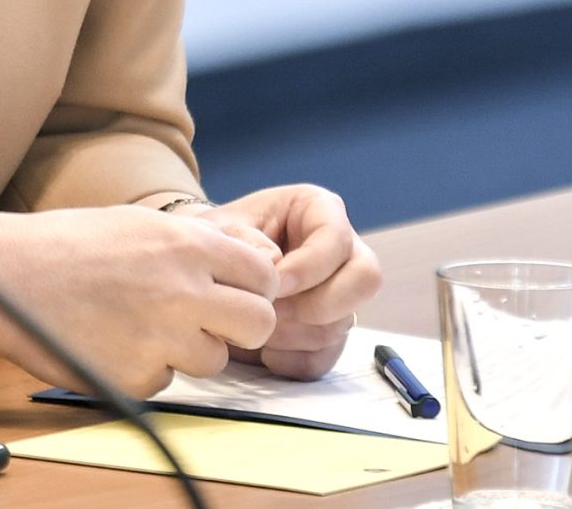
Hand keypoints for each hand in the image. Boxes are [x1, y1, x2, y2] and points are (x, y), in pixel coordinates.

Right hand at [0, 206, 278, 397]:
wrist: (6, 277)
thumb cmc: (72, 245)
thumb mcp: (142, 223)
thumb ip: (206, 242)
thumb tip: (265, 258)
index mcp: (186, 244)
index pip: (266, 276)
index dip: (254, 288)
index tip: (233, 292)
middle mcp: (181, 290)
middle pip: (259, 324)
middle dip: (240, 327)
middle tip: (210, 321)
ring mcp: (159, 338)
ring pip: (214, 359)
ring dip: (190, 349)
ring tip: (144, 325)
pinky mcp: (134, 378)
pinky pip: (166, 381)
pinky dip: (147, 369)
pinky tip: (113, 342)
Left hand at [200, 185, 380, 377]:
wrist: (206, 273)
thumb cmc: (217, 242)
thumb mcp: (220, 229)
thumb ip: (244, 240)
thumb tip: (275, 265)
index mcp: (320, 211)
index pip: (337, 239)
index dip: (309, 267)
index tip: (274, 284)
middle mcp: (341, 252)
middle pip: (365, 280)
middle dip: (319, 304)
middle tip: (274, 311)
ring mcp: (338, 296)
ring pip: (342, 325)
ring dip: (294, 334)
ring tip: (256, 325)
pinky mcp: (327, 333)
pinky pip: (325, 358)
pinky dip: (292, 361)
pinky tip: (264, 349)